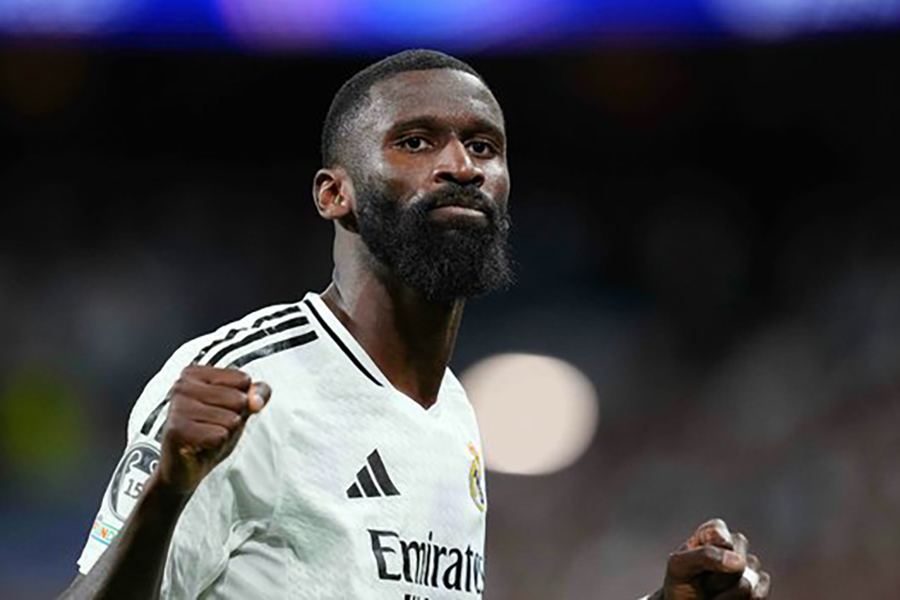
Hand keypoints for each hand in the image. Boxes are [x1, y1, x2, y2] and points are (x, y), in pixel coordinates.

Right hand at [155, 365, 270, 495]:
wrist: (184, 468)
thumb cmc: (209, 433)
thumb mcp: (239, 409)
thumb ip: (257, 394)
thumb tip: (257, 400)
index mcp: (195, 373)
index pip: (244, 380)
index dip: (242, 400)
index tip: (220, 410)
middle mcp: (182, 385)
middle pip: (239, 399)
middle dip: (234, 419)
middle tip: (212, 427)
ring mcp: (177, 406)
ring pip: (231, 419)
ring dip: (225, 434)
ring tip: (205, 436)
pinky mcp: (177, 430)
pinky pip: (220, 436)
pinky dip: (216, 445)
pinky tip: (199, 446)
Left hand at [653, 519, 770, 599]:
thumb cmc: (681, 584)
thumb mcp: (680, 566)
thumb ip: (705, 555)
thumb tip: (740, 563)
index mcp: (714, 533)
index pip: (721, 537)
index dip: (709, 554)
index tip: (695, 563)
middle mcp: (736, 547)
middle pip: (737, 562)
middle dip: (716, 578)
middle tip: (702, 582)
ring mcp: (750, 569)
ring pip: (746, 585)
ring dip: (724, 596)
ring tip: (712, 594)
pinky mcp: (760, 588)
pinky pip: (757, 597)